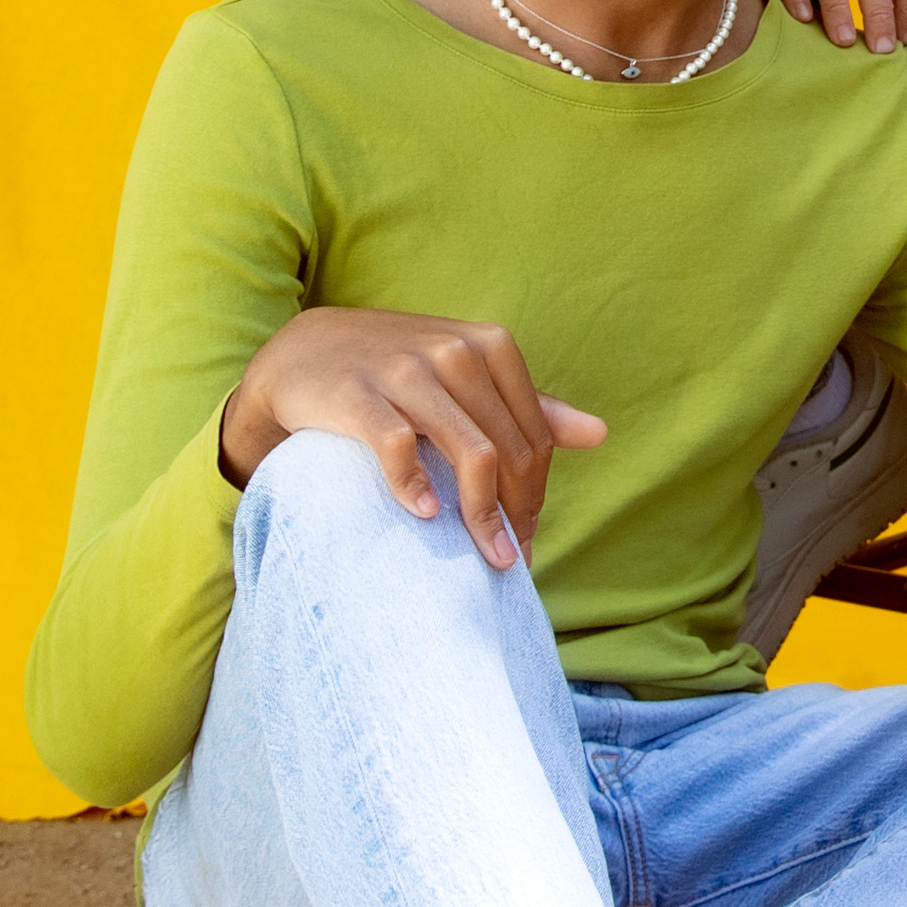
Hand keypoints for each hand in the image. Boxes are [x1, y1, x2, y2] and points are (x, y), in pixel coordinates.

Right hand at [218, 307, 606, 569]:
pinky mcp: (358, 395)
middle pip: (509, 450)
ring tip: (487, 558)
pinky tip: (424, 515)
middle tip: (508, 560)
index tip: (526, 537)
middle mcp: (455, 352)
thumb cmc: (399, 369)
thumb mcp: (467, 376)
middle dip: (517, 514)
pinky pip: (399, 446)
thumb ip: (529, 406)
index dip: (537, 493)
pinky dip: (416, 486)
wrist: (307, 351)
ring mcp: (407, 371)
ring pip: (470, 452)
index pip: (535, 435)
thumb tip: (600, 434)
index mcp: (491, 346)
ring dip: (482, 516)